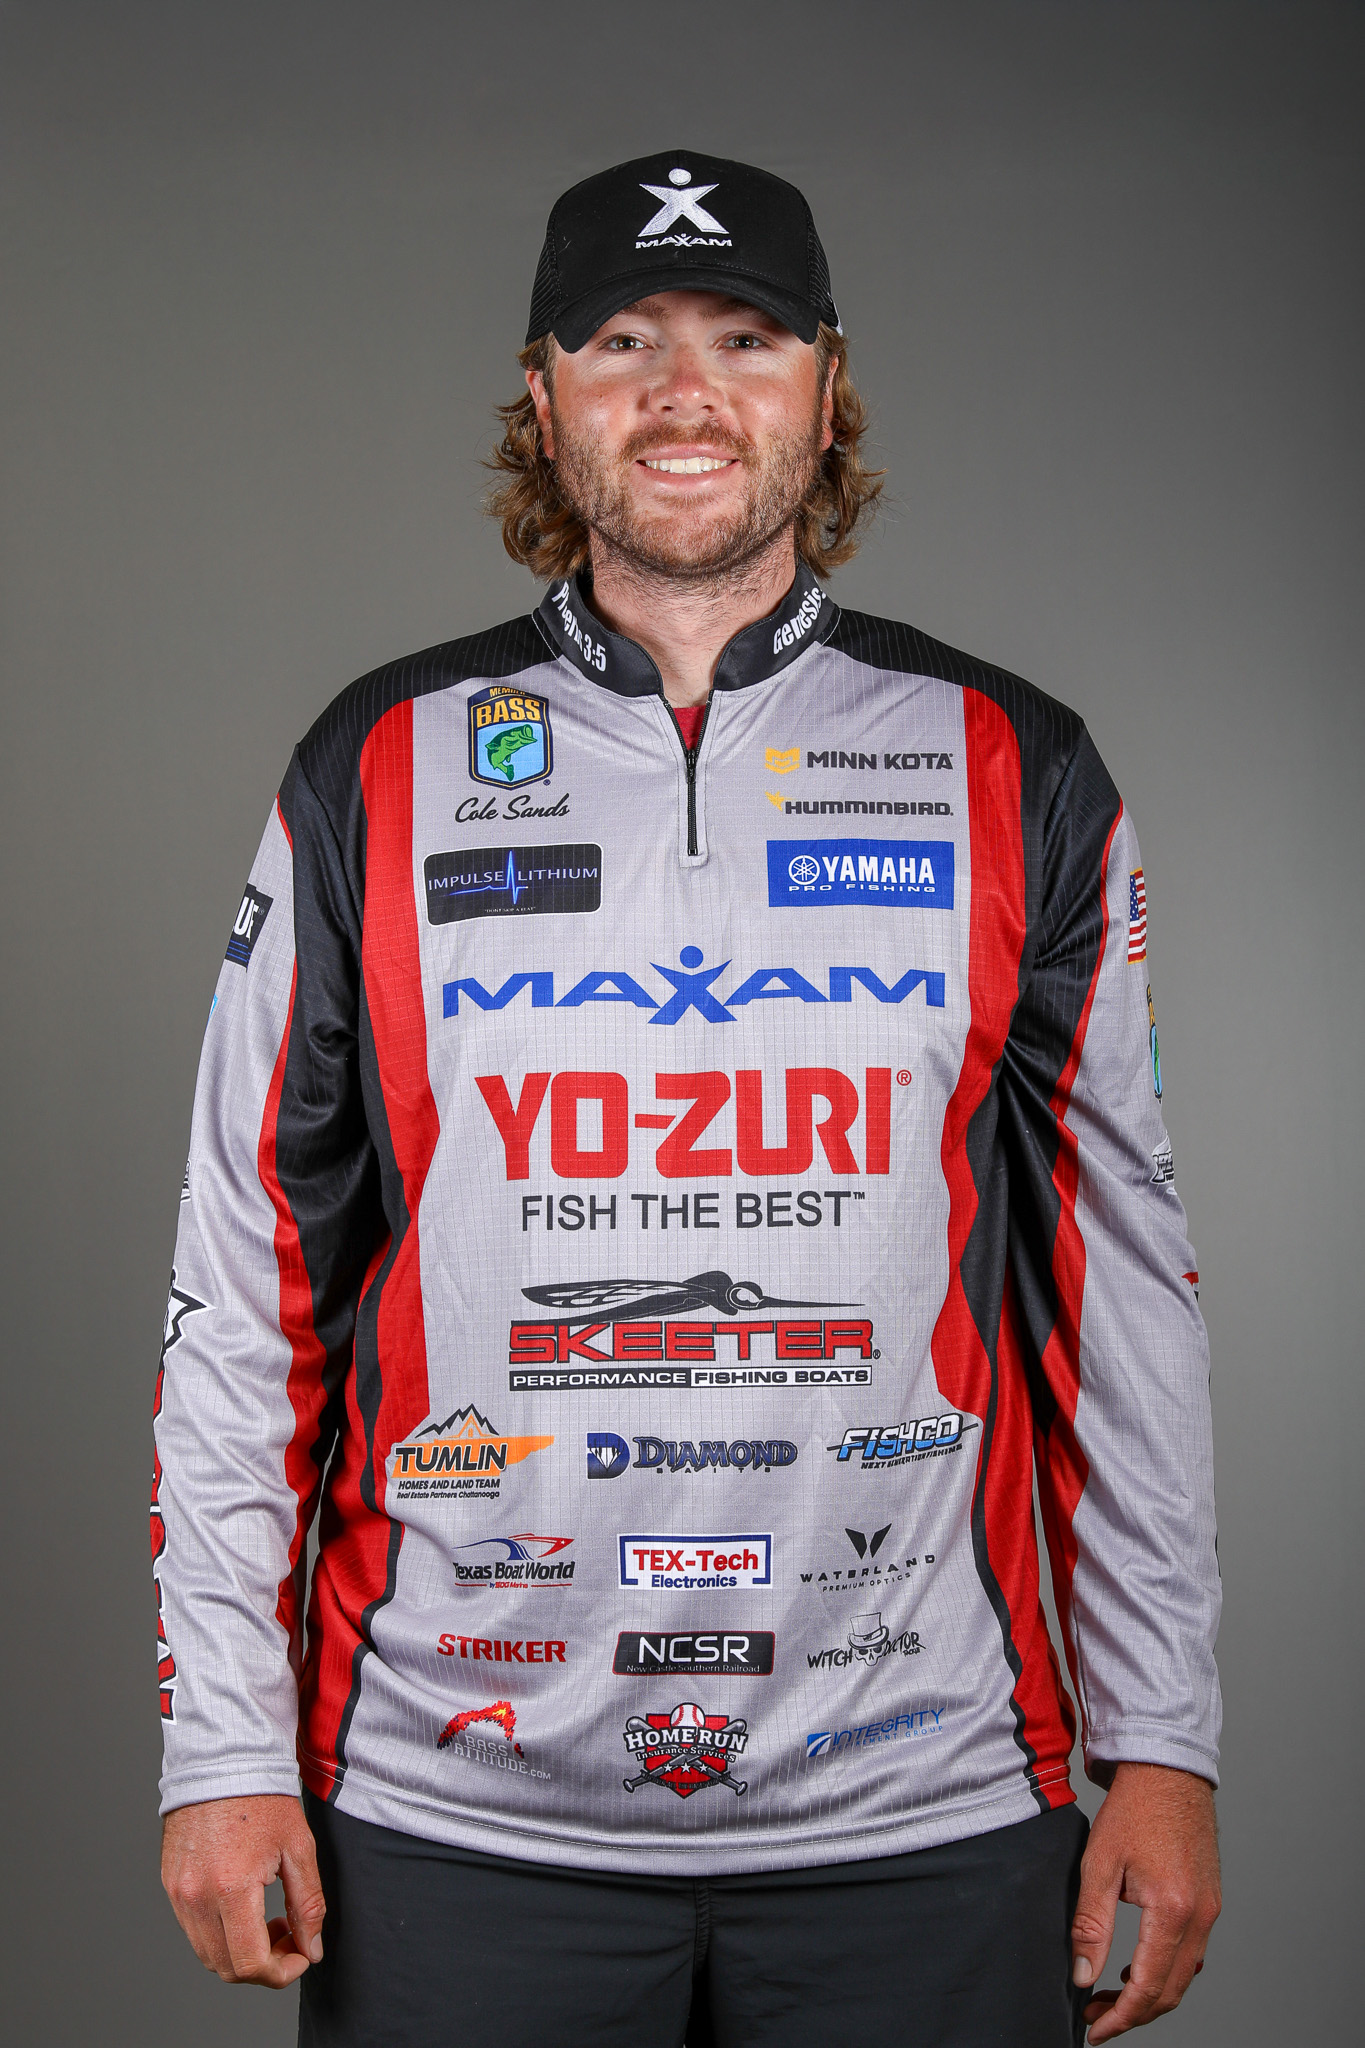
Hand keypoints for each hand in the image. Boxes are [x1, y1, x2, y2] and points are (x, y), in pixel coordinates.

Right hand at [161, 1793, 325, 1987]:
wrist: (223, 1759)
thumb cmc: (262, 1796)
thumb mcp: (298, 1847)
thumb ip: (308, 1903)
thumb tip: (311, 1948)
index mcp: (231, 1888)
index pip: (251, 1963)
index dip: (281, 1972)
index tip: (301, 1955)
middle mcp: (196, 1897)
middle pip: (227, 1968)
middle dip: (264, 1965)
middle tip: (290, 1936)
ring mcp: (178, 1893)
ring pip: (208, 1954)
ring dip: (240, 1952)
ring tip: (269, 1918)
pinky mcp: (169, 1884)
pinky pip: (193, 1929)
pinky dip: (220, 1933)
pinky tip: (244, 1906)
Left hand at [1070, 1763, 1219, 2041]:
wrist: (1167, 1768)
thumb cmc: (1133, 1808)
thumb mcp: (1099, 1864)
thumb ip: (1090, 1925)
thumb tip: (1081, 1974)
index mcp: (1173, 1910)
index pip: (1149, 1987)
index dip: (1120, 2017)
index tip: (1095, 2028)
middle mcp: (1200, 1916)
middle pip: (1171, 1991)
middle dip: (1133, 2012)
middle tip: (1096, 2014)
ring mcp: (1210, 1910)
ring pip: (1184, 1975)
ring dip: (1150, 1994)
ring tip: (1110, 1995)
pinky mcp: (1209, 1900)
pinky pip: (1191, 1952)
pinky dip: (1166, 1970)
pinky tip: (1138, 1967)